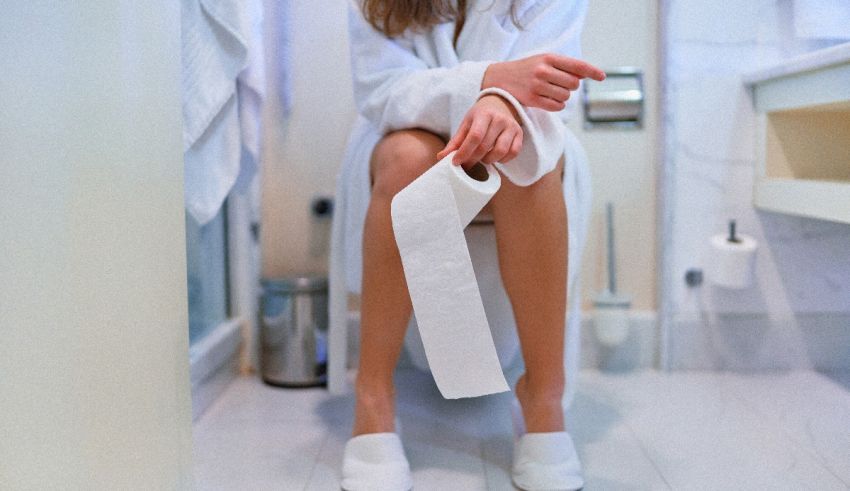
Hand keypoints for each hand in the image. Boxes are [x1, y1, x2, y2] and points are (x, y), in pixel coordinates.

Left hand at [437, 94, 522, 166]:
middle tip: (466, 164)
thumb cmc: (480, 116)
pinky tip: (495, 157)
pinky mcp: (520, 134)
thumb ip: (455, 141)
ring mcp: (511, 126)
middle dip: (473, 159)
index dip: (464, 152)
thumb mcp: (466, 124)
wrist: (500, 104)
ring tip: (481, 158)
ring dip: (488, 160)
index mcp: (484, 114)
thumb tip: (441, 157)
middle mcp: (499, 119)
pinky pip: (513, 152)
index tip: (456, 162)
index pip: (474, 136)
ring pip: (501, 151)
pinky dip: (503, 160)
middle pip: (485, 146)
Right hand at [482, 53, 605, 111]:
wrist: (500, 78)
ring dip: (562, 97)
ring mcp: (538, 85)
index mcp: (549, 58)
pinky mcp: (533, 99)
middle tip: (559, 84)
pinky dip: (557, 105)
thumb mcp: (543, 60)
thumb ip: (563, 66)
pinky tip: (549, 100)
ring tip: (550, 92)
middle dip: (570, 87)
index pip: (577, 66)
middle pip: (573, 84)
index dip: (592, 71)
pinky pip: (557, 107)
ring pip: (565, 97)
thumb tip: (584, 75)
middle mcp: (544, 70)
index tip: (602, 77)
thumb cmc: (526, 69)